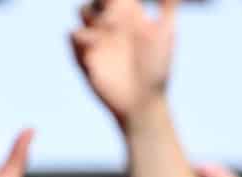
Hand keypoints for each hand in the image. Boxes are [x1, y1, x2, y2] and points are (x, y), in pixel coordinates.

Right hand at [71, 0, 177, 127]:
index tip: (124, 3)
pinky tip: (95, 43)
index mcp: (129, 16)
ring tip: (109, 29)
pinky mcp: (85, 56)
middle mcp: (111, 25)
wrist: (142, 101)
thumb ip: (168, 7)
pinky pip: (73, 36)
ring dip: (92, 14)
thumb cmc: (157, 69)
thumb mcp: (166, 34)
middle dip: (102, 1)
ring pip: (83, 11)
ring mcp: (97, 39)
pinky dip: (79, 33)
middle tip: (116, 15)